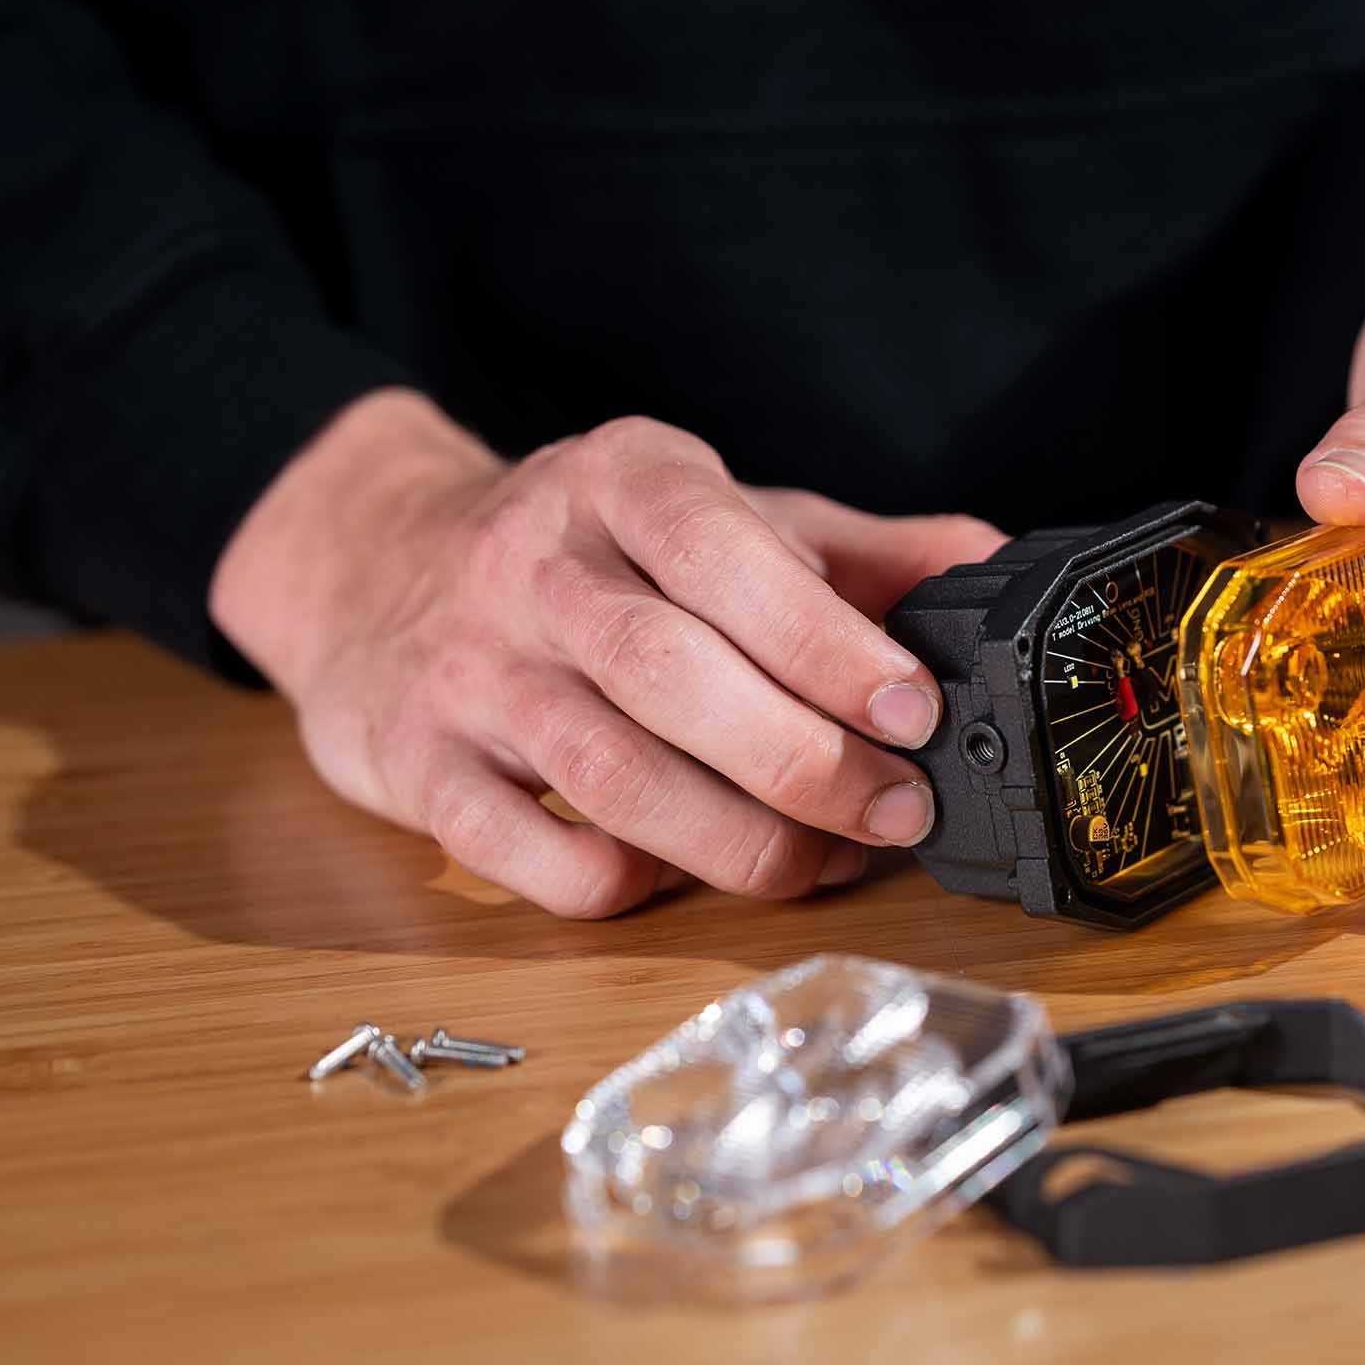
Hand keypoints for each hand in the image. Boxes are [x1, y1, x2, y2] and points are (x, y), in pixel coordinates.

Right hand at [211, 391, 1003, 916]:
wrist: (372, 566)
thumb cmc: (588, 556)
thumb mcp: (719, 519)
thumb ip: (856, 552)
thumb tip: (993, 565)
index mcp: (621, 480)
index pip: (723, 554)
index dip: (827, 642)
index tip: (915, 711)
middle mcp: (531, 566)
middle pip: (671, 673)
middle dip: (803, 761)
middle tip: (898, 811)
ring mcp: (466, 669)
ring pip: (608, 774)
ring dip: (737, 841)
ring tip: (825, 861)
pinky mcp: (418, 765)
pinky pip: (529, 853)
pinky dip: (626, 883)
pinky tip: (687, 875)